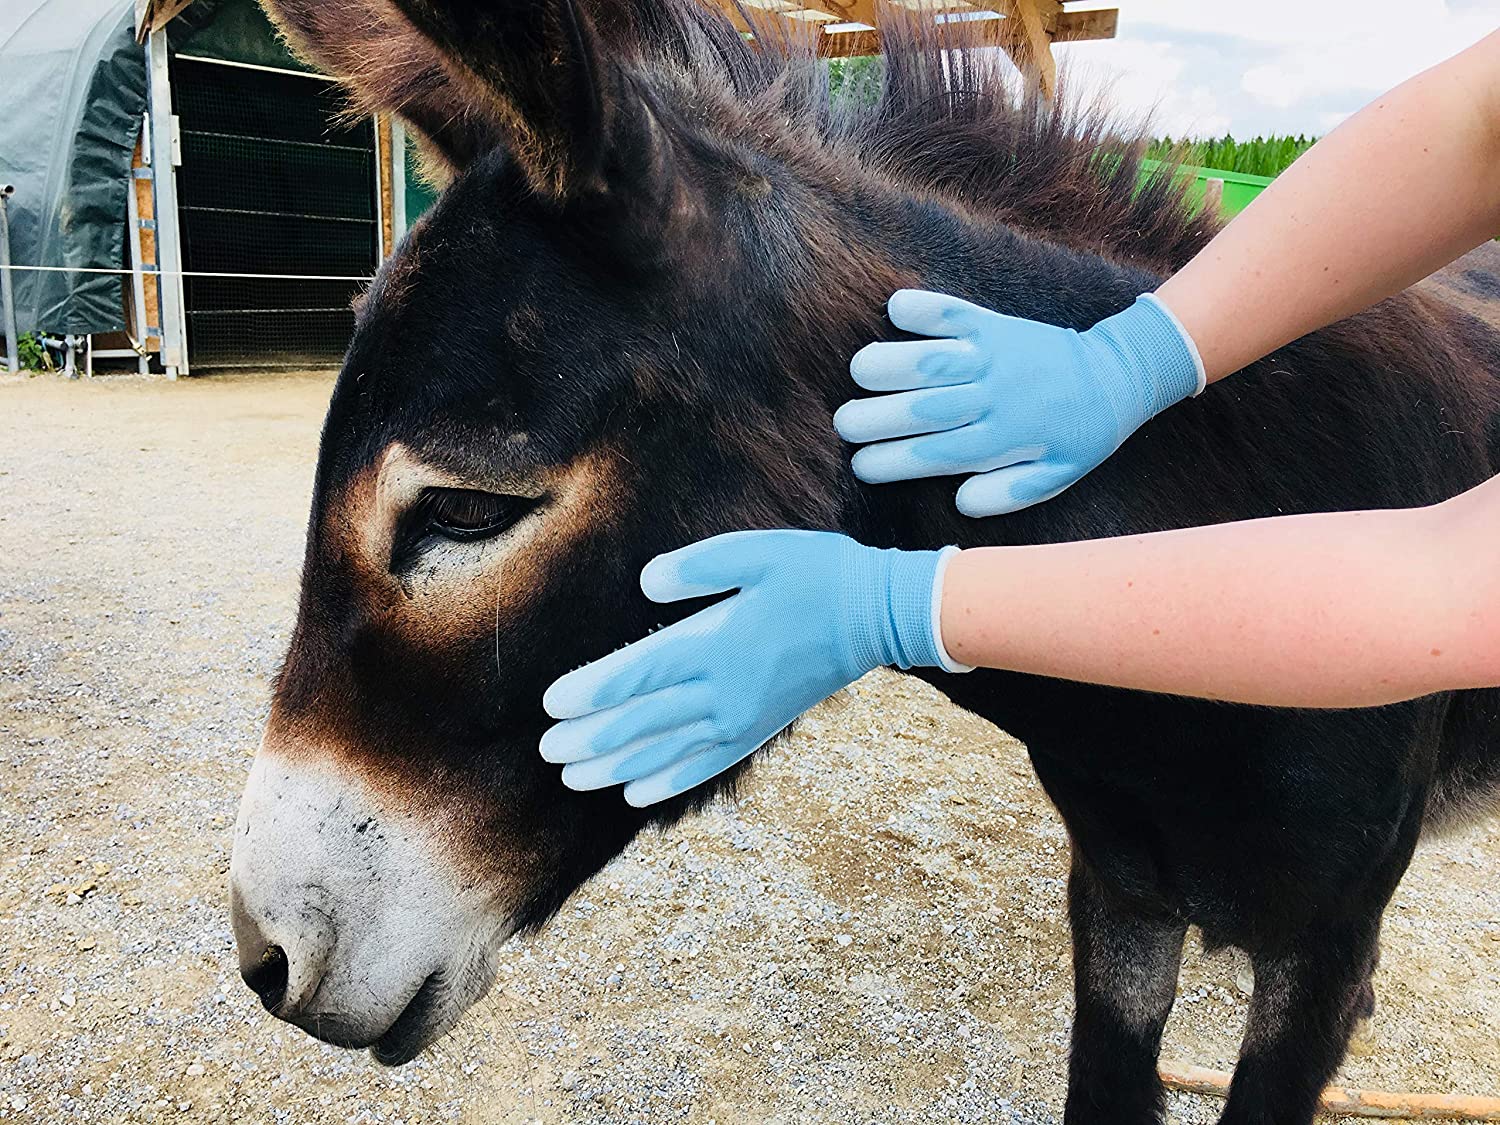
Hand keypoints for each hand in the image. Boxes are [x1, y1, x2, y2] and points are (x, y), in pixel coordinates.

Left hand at [540, 530, 964, 805]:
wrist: (877, 615)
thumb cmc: (814, 574)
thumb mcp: (756, 552)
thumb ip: (697, 568)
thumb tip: (647, 583)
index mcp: (715, 644)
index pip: (638, 674)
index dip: (591, 692)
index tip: (552, 704)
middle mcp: (723, 691)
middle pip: (642, 722)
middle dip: (591, 738)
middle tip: (547, 750)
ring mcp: (741, 717)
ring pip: (666, 751)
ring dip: (616, 765)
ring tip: (574, 777)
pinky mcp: (757, 730)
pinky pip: (704, 765)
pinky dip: (667, 780)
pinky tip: (636, 792)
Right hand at [834, 290, 1203, 516]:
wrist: (1117, 376)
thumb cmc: (1078, 436)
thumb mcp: (1054, 478)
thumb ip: (1007, 495)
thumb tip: (958, 500)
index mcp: (1002, 441)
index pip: (934, 455)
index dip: (891, 461)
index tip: (860, 465)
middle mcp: (993, 398)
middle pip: (924, 410)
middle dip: (876, 417)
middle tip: (843, 424)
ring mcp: (993, 357)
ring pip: (934, 361)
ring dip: (892, 363)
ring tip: (858, 372)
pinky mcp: (995, 325)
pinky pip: (955, 313)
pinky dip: (925, 308)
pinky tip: (895, 309)